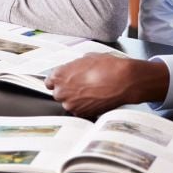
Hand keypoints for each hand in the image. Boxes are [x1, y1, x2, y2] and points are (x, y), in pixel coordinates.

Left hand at [45, 53, 169, 117]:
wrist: (123, 81)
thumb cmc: (107, 66)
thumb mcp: (87, 58)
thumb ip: (74, 66)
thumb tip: (74, 69)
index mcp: (59, 75)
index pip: (48, 82)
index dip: (58, 80)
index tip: (64, 80)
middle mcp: (62, 91)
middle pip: (58, 93)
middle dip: (67, 89)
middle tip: (80, 84)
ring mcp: (71, 105)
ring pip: (69, 102)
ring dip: (76, 98)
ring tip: (90, 90)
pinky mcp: (82, 114)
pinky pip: (79, 110)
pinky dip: (84, 105)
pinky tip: (95, 97)